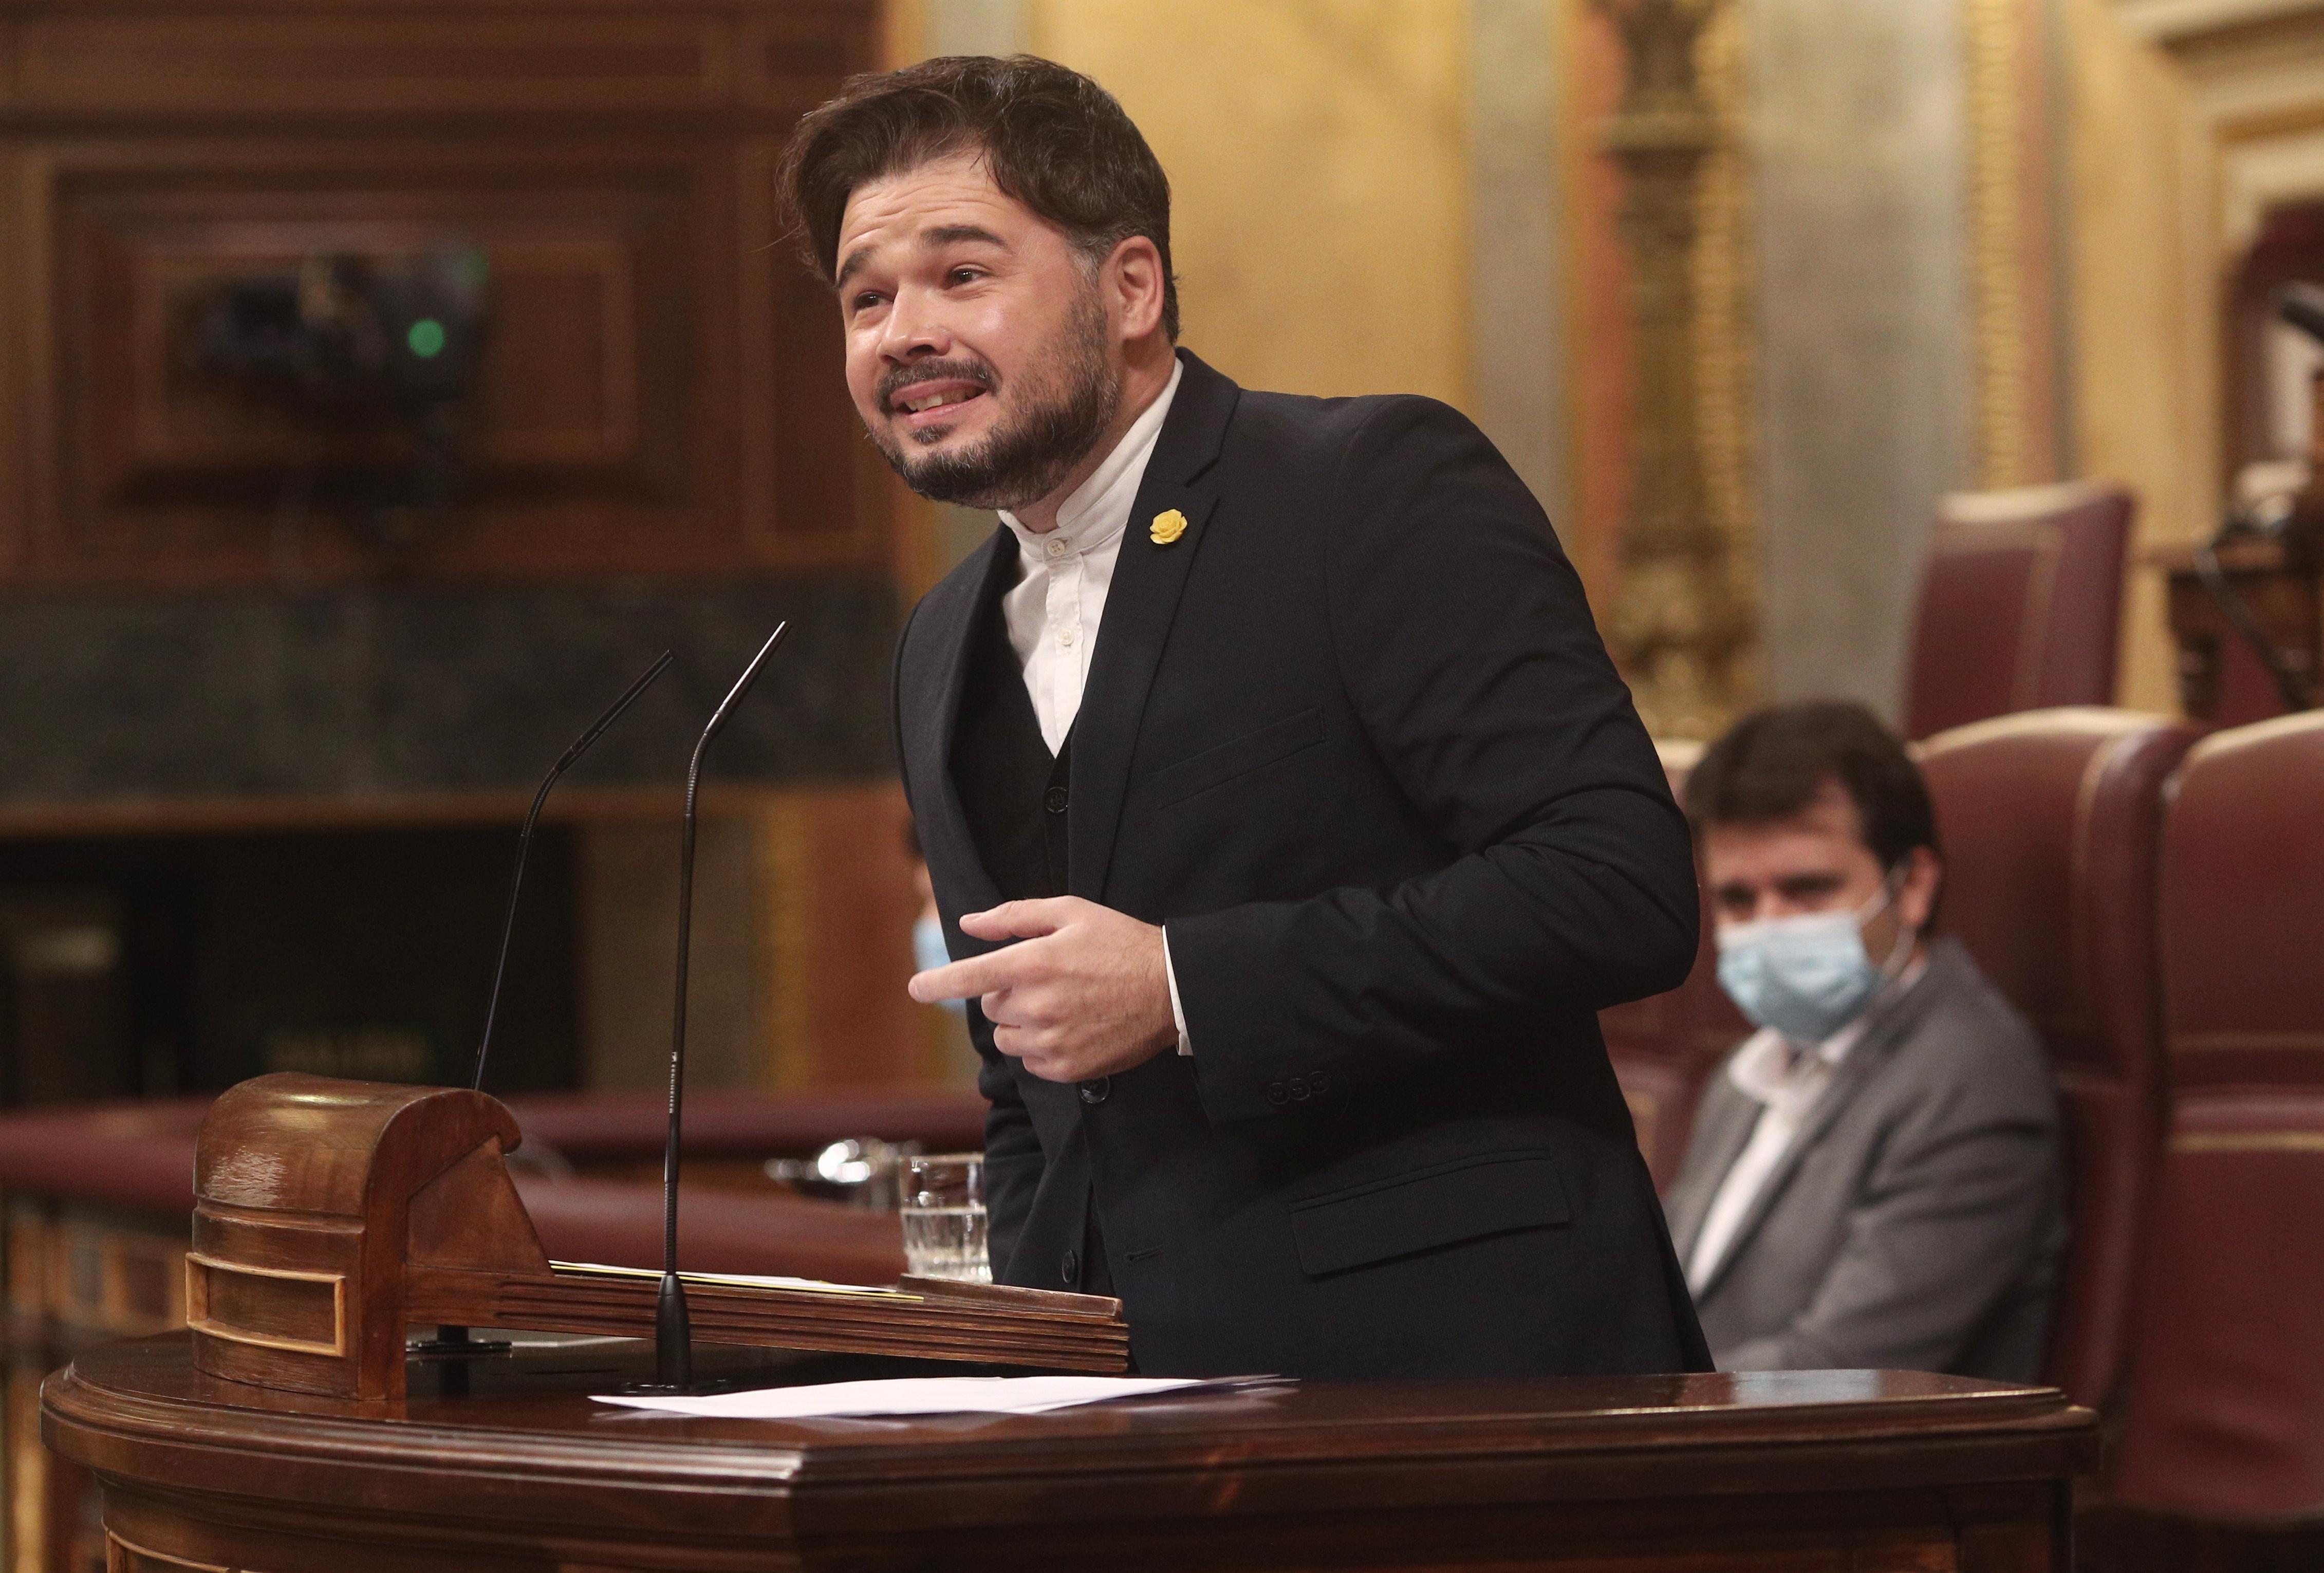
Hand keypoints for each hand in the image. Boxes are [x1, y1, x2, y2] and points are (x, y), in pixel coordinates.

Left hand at [907, 897, 1177, 1081]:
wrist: (1171, 989)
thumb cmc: (1120, 944)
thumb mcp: (1071, 913)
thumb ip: (1015, 916)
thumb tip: (970, 924)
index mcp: (1034, 962)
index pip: (970, 977)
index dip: (937, 983)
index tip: (916, 989)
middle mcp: (1038, 1005)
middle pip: (990, 1006)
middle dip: (1006, 993)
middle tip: (1045, 979)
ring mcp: (1051, 1040)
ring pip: (1007, 1037)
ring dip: (1021, 1022)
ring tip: (1060, 1005)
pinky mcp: (1066, 1067)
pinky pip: (1030, 1061)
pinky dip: (1040, 1046)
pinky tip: (1071, 1027)